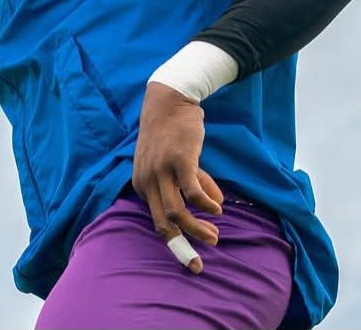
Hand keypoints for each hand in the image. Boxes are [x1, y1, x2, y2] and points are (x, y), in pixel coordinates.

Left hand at [132, 81, 224, 273]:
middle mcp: (148, 180)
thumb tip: (215, 206)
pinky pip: (192, 191)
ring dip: (196, 228)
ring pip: (176, 212)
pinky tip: (218, 208)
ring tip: (215, 236)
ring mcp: (162, 170)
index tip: (192, 258)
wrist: (169, 98)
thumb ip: (193, 182)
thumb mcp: (177, 160)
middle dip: (182, 247)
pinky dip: (206, 204)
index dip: (177, 241)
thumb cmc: (173, 131)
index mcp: (142, 184)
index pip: (157, 221)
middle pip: (163, 224)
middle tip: (200, 261)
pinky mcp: (180, 159)